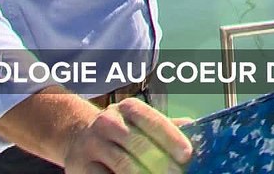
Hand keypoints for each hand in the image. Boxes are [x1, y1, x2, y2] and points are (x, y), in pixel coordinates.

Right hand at [62, 98, 192, 173]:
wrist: (78, 136)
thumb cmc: (121, 131)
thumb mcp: (140, 121)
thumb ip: (166, 126)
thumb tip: (195, 127)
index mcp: (128, 108)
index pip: (152, 120)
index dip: (171, 137)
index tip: (187, 154)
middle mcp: (108, 121)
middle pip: (139, 145)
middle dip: (161, 162)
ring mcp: (93, 143)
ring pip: (123, 164)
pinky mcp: (81, 165)